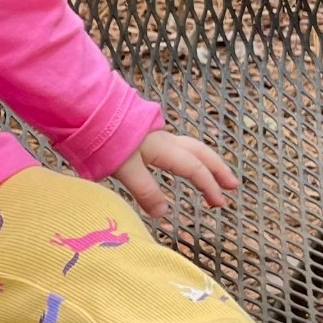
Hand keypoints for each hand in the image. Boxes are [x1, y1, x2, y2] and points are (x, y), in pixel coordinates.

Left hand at [110, 130, 238, 218]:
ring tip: (215, 173)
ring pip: (190, 147)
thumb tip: (164, 213)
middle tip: (233, 185)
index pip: (194, 168)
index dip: (209, 185)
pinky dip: (189, 155)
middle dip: (218, 169)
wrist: (89, 109)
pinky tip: (181, 160)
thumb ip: (145, 191)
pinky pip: (177, 146)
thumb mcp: (125, 168)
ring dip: (206, 161)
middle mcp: (165, 140)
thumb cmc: (106, 138)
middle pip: (200, 153)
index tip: (220, 203)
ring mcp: (156, 136)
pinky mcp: (145, 135)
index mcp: (164, 149)